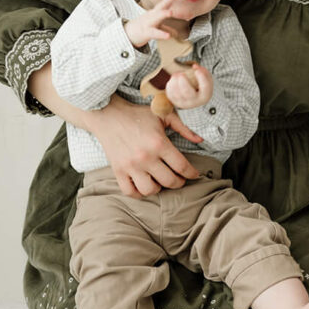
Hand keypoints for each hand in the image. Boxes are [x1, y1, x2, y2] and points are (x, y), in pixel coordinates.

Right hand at [87, 96, 202, 197]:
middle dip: (179, 182)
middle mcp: (145, 157)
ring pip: (150, 190)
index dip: (192, 173)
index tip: (194, 174)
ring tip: (160, 180)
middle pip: (169, 181)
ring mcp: (130, 166)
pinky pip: (130, 192)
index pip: (182, 166)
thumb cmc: (138, 115)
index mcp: (159, 143)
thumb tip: (200, 140)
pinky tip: (144, 184)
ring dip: (159, 188)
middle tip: (179, 178)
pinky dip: (138, 193)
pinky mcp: (118, 171)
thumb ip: (184, 128)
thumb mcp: (164, 116)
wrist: (109, 115)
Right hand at [124, 0, 197, 47]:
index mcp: (155, 13)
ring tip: (170, 12)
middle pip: (161, 5)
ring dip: (163, 14)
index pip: (165, 2)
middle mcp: (152, 15)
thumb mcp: (155, 26)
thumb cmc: (143, 28)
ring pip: (156, 17)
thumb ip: (166, 28)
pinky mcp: (146, 32)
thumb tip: (175, 32)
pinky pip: (154, 33)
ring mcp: (148, 23)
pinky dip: (161, 34)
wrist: (128, 34)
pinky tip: (168, 36)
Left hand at [164, 63, 211, 109]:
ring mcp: (185, 103)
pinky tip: (173, 80)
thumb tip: (195, 66)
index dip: (201, 78)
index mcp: (205, 95)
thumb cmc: (201, 86)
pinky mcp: (176, 102)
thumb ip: (203, 71)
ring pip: (177, 94)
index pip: (205, 87)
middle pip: (187, 93)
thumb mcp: (206, 78)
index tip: (197, 70)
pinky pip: (171, 95)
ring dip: (174, 82)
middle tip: (181, 74)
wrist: (195, 98)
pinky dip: (170, 86)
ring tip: (176, 74)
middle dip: (183, 82)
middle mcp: (195, 102)